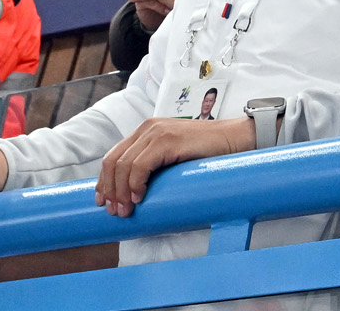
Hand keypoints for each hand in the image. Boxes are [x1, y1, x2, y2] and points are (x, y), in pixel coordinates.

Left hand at [96, 117, 254, 216]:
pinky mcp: (168, 140)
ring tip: (127, 209)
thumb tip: (135, 192)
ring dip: (121, 192)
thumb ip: (155, 163)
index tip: (103, 202)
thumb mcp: (174, 155)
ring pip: (123, 165)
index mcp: (147, 130)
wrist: (236, 138)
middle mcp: (148, 128)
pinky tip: (140, 197)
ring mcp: (158, 132)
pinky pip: (140, 165)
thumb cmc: (209, 152)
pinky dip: (135, 184)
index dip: (104, 181)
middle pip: (113, 161)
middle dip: (109, 190)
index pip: (113, 156)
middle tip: (115, 211)